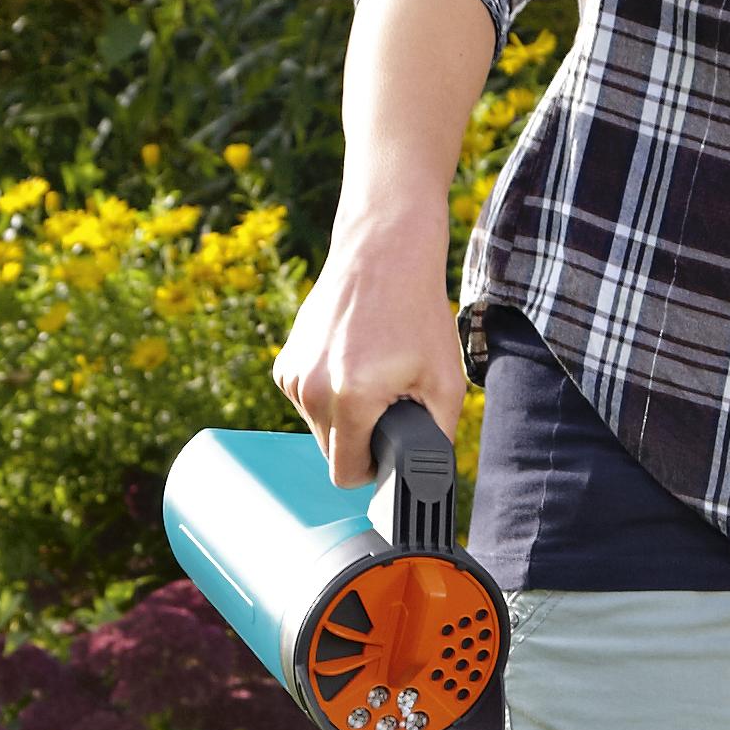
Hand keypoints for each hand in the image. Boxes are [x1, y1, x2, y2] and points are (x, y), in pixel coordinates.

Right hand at [275, 209, 467, 486]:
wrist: (382, 254)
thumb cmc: (417, 314)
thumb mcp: (445, 382)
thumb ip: (435, 439)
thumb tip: (424, 476)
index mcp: (349, 399)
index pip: (346, 474)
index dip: (372, 469)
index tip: (389, 445)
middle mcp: (309, 390)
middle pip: (332, 452)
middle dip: (360, 438)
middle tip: (389, 399)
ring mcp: (292, 375)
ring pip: (318, 427)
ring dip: (343, 415)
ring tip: (371, 373)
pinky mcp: (284, 362)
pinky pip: (307, 401)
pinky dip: (328, 393)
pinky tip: (351, 361)